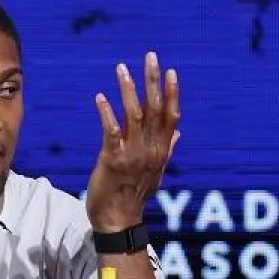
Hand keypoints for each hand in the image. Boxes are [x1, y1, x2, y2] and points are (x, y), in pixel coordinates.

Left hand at [87, 51, 180, 232]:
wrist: (118, 222)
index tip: (170, 71)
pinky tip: (100, 97)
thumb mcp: (156, 171)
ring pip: (134, 115)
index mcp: (162, 150)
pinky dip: (106, 113)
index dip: (171, 93)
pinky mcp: (112, 160)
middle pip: (154, 109)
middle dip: (153, 81)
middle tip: (150, 56)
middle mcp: (151, 150)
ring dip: (128, 90)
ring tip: (121, 68)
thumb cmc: (135, 195)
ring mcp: (132, 155)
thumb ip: (167, 148)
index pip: (171, 115)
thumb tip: (178, 131)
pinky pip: (111, 132)